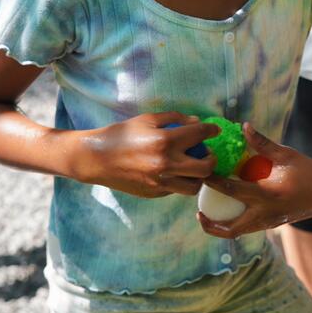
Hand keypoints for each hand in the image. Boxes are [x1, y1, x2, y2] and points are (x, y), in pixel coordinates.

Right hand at [77, 112, 218, 198]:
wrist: (97, 159)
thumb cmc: (121, 134)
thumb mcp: (147, 119)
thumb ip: (175, 118)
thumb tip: (196, 122)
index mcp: (165, 141)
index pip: (200, 135)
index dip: (212, 130)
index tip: (215, 129)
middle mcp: (166, 164)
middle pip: (206, 167)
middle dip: (212, 159)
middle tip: (208, 153)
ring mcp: (160, 182)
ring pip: (194, 186)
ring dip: (198, 176)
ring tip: (194, 167)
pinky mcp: (154, 193)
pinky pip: (176, 190)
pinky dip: (180, 182)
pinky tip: (175, 172)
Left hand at [196, 124, 311, 238]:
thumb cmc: (306, 169)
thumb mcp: (285, 154)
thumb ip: (262, 142)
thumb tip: (243, 125)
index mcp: (268, 194)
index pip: (233, 190)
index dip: (213, 182)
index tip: (201, 174)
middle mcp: (266, 214)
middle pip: (230, 228)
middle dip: (210, 223)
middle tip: (197, 209)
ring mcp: (268, 224)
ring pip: (237, 233)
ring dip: (219, 226)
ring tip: (205, 213)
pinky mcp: (270, 226)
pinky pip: (246, 228)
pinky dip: (232, 222)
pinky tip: (224, 210)